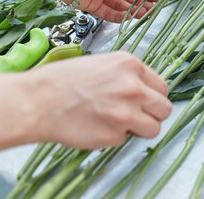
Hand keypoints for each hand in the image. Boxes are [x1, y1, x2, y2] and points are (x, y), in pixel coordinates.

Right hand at [29, 52, 171, 148]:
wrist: (39, 101)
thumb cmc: (63, 81)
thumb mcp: (102, 64)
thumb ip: (128, 76)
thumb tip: (145, 90)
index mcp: (130, 65)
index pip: (162, 86)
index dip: (153, 96)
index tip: (145, 101)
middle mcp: (133, 88)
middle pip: (164, 108)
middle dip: (152, 114)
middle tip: (137, 115)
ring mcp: (126, 113)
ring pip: (154, 128)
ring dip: (140, 129)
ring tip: (119, 123)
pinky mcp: (115, 134)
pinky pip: (127, 139)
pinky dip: (116, 136)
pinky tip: (99, 126)